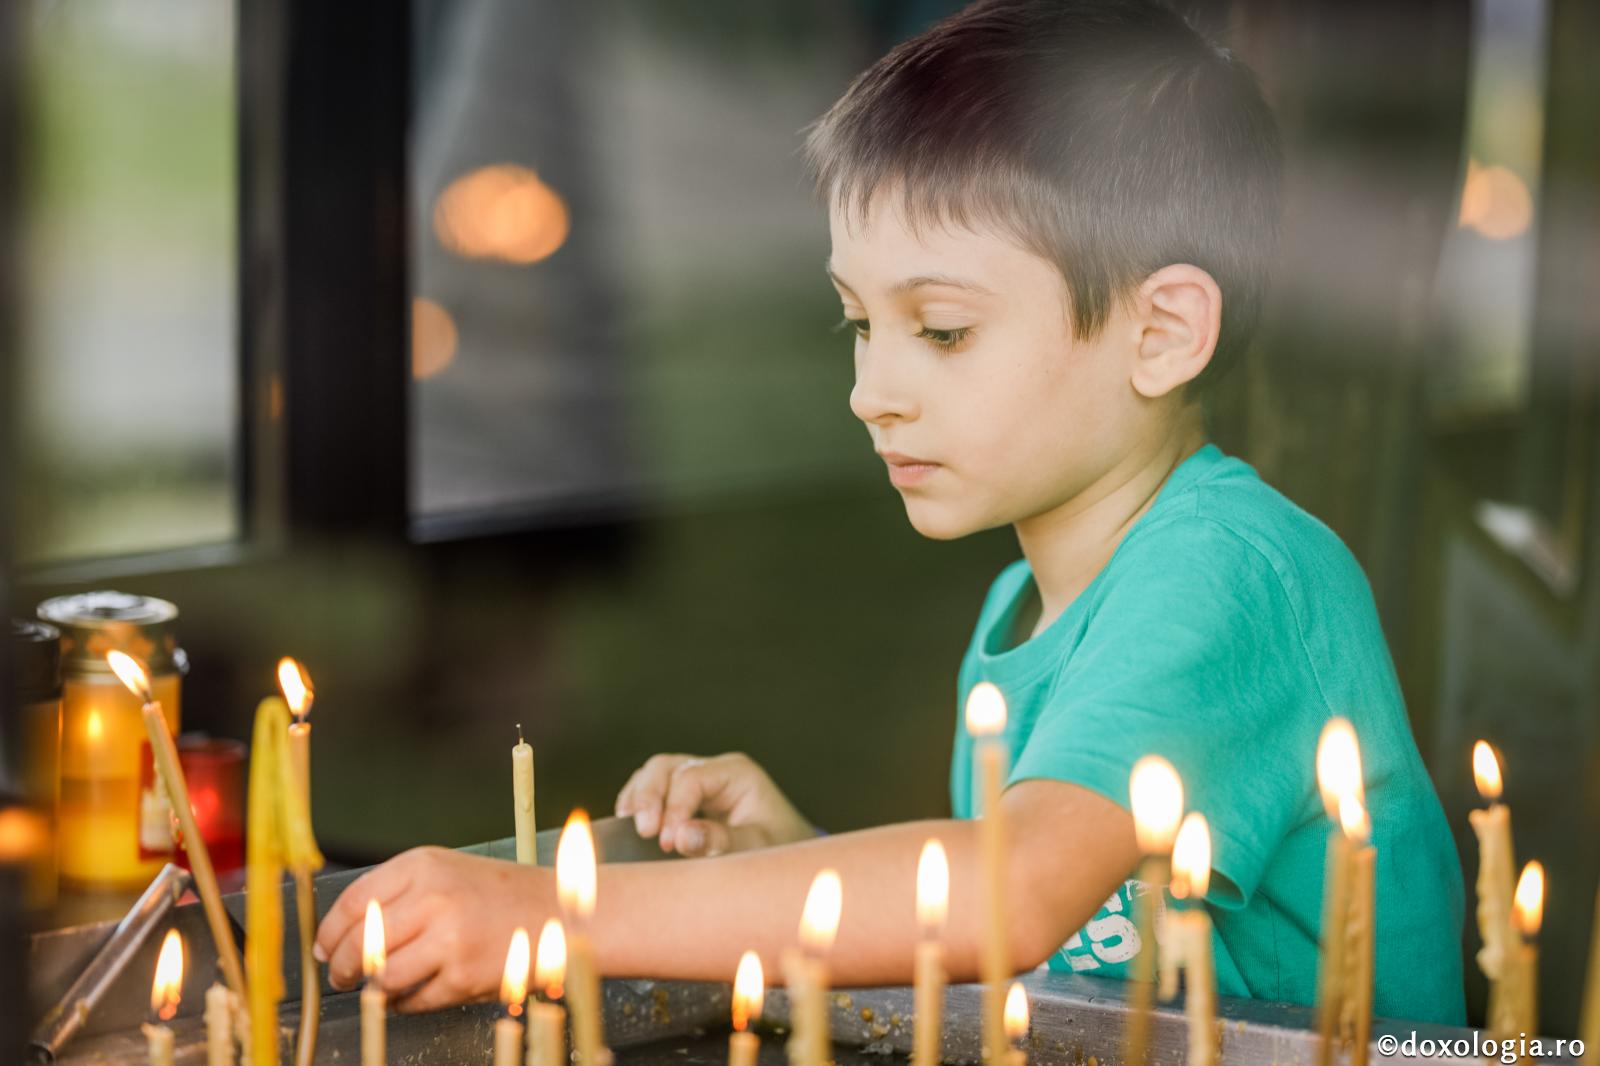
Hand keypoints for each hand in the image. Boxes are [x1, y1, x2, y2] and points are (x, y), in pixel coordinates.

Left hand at [314, 846, 545, 1011]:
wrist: (559, 913)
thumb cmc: (500, 894)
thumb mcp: (447, 872)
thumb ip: (399, 893)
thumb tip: (340, 932)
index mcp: (423, 866)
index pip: (353, 903)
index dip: (329, 931)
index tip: (323, 947)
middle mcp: (433, 898)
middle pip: (359, 942)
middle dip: (341, 966)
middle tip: (341, 975)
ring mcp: (448, 939)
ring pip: (381, 975)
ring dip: (371, 987)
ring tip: (376, 985)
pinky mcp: (462, 977)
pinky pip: (411, 1000)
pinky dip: (402, 1003)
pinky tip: (410, 993)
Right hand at [614, 752, 815, 857]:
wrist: (788, 853)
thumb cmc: (778, 848)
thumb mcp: (758, 847)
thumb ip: (722, 841)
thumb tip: (681, 837)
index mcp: (737, 773)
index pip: (692, 779)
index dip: (674, 808)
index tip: (668, 843)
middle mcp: (714, 771)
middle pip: (666, 767)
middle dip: (648, 796)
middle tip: (644, 831)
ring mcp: (698, 782)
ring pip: (654, 774)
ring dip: (638, 798)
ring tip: (631, 827)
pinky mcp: (686, 799)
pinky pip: (653, 790)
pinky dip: (638, 804)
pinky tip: (630, 826)